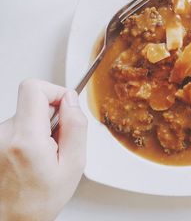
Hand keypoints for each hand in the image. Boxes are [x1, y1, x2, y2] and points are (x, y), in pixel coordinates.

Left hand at [0, 79, 86, 220]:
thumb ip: (76, 127)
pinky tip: (35, 156)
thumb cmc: (39, 200)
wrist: (11, 219)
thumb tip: (72, 100)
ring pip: (29, 114)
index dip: (55, 91)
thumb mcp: (73, 165)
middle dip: (53, 116)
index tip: (67, 106)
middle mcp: (5, 133)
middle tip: (59, 142)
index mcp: (25, 138)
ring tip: (46, 154)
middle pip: (34, 101)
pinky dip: (33, 135)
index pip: (34, 89)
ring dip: (43, 128)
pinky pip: (21, 125)